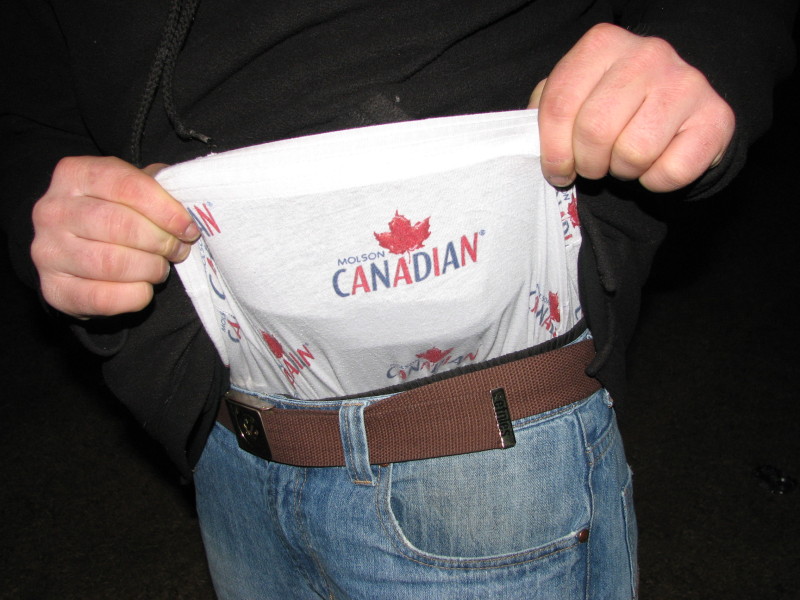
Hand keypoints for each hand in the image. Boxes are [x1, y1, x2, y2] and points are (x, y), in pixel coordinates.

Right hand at [31, 156, 198, 317]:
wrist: (76, 251)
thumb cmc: (115, 213)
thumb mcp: (134, 188)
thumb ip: (159, 187)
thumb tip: (188, 201)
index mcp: (75, 174)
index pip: (127, 186)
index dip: (165, 209)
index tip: (188, 227)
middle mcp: (53, 210)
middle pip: (119, 225)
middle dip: (160, 241)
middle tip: (179, 250)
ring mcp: (48, 252)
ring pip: (112, 263)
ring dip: (150, 268)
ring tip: (160, 267)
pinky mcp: (55, 290)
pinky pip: (104, 298)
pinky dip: (136, 295)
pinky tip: (144, 286)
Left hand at [528, 23, 734, 191]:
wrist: (676, 111)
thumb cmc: (612, 109)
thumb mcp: (574, 98)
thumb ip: (546, 112)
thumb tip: (528, 142)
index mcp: (602, 44)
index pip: (559, 105)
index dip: (552, 151)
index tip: (557, 170)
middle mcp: (648, 54)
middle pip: (595, 130)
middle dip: (588, 163)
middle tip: (594, 166)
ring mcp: (686, 82)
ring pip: (633, 153)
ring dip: (623, 171)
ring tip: (625, 159)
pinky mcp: (716, 118)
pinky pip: (670, 172)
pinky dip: (655, 182)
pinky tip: (656, 163)